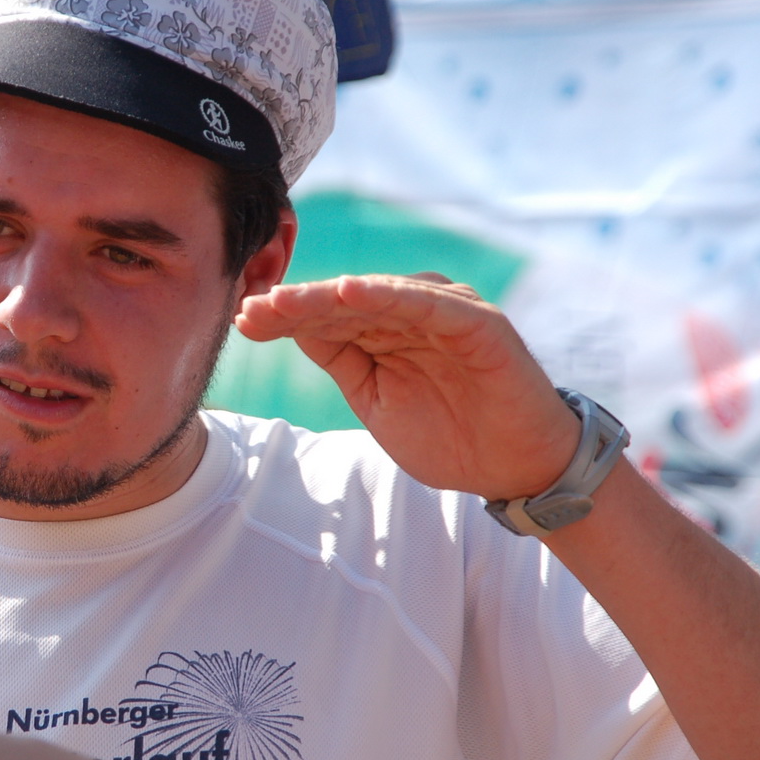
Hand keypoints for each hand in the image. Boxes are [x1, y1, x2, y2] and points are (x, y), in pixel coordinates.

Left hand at [233, 274, 579, 499]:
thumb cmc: (449, 435)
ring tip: (287, 300)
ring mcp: (446, 312)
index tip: (244, 322)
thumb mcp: (376, 399)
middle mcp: (414, 311)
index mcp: (387, 328)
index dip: (286, 317)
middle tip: (253, 309)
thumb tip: (289, 326)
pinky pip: (428, 304)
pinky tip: (351, 292)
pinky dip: (390, 295)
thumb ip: (341, 360)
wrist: (516, 468)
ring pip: (378, 296)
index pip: (328, 317)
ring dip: (329, 297)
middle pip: (345, 303)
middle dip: (297, 305)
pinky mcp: (478, 323)